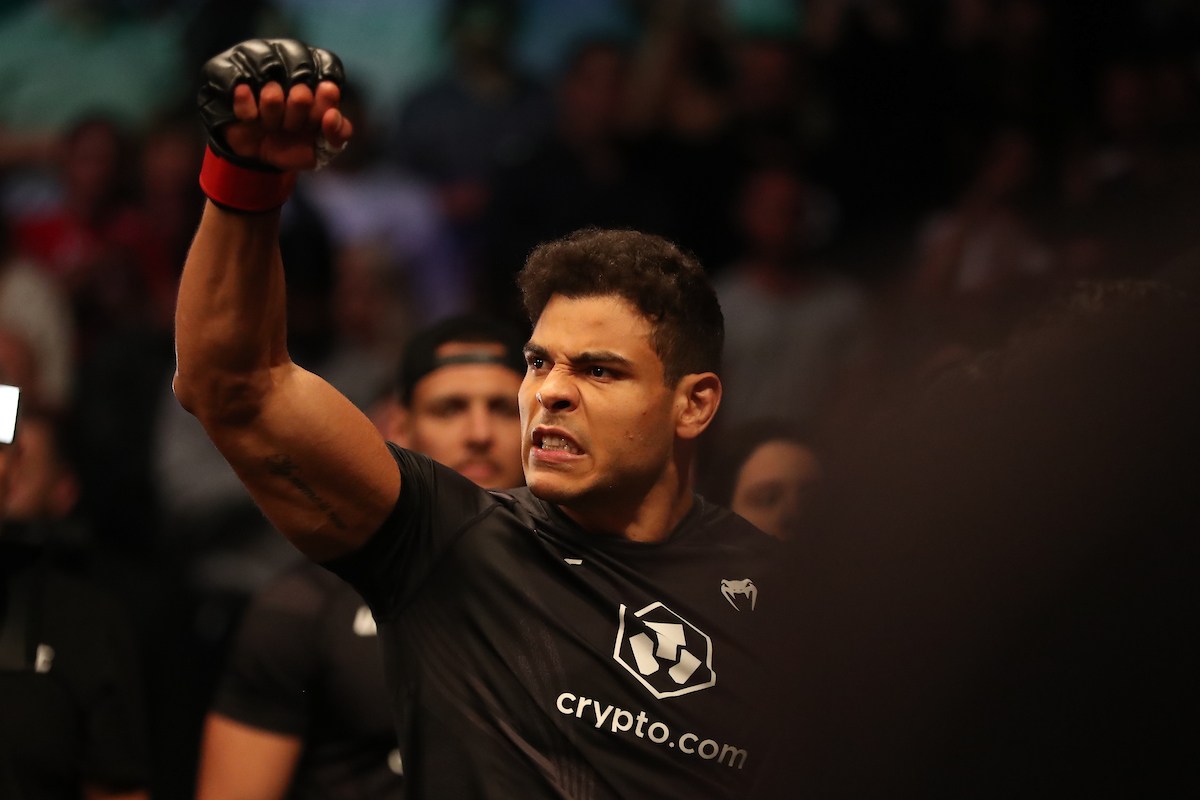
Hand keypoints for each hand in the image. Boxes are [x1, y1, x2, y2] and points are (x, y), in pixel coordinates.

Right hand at [223, 80, 351, 171]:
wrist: (256, 152)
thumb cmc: (293, 145)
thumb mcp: (322, 149)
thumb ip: (338, 134)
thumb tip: (333, 115)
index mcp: (316, 83)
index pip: (329, 84)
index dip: (326, 103)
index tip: (323, 117)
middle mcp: (291, 71)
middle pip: (302, 93)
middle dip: (297, 119)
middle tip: (291, 126)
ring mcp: (263, 74)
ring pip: (272, 95)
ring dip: (272, 118)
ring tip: (270, 122)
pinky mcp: (236, 80)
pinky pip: (244, 97)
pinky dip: (248, 111)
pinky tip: (250, 117)